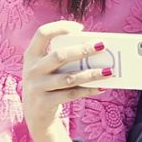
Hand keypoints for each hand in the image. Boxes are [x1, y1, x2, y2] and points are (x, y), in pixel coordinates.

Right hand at [21, 20, 112, 141]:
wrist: (35, 114)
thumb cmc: (49, 82)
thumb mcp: (48, 68)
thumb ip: (64, 57)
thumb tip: (95, 49)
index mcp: (31, 55)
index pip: (42, 33)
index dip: (61, 27)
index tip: (80, 28)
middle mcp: (32, 70)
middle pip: (59, 55)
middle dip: (82, 50)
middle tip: (102, 46)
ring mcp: (37, 87)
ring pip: (69, 78)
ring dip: (91, 74)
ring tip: (109, 71)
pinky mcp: (45, 103)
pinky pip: (71, 94)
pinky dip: (89, 90)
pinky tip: (102, 87)